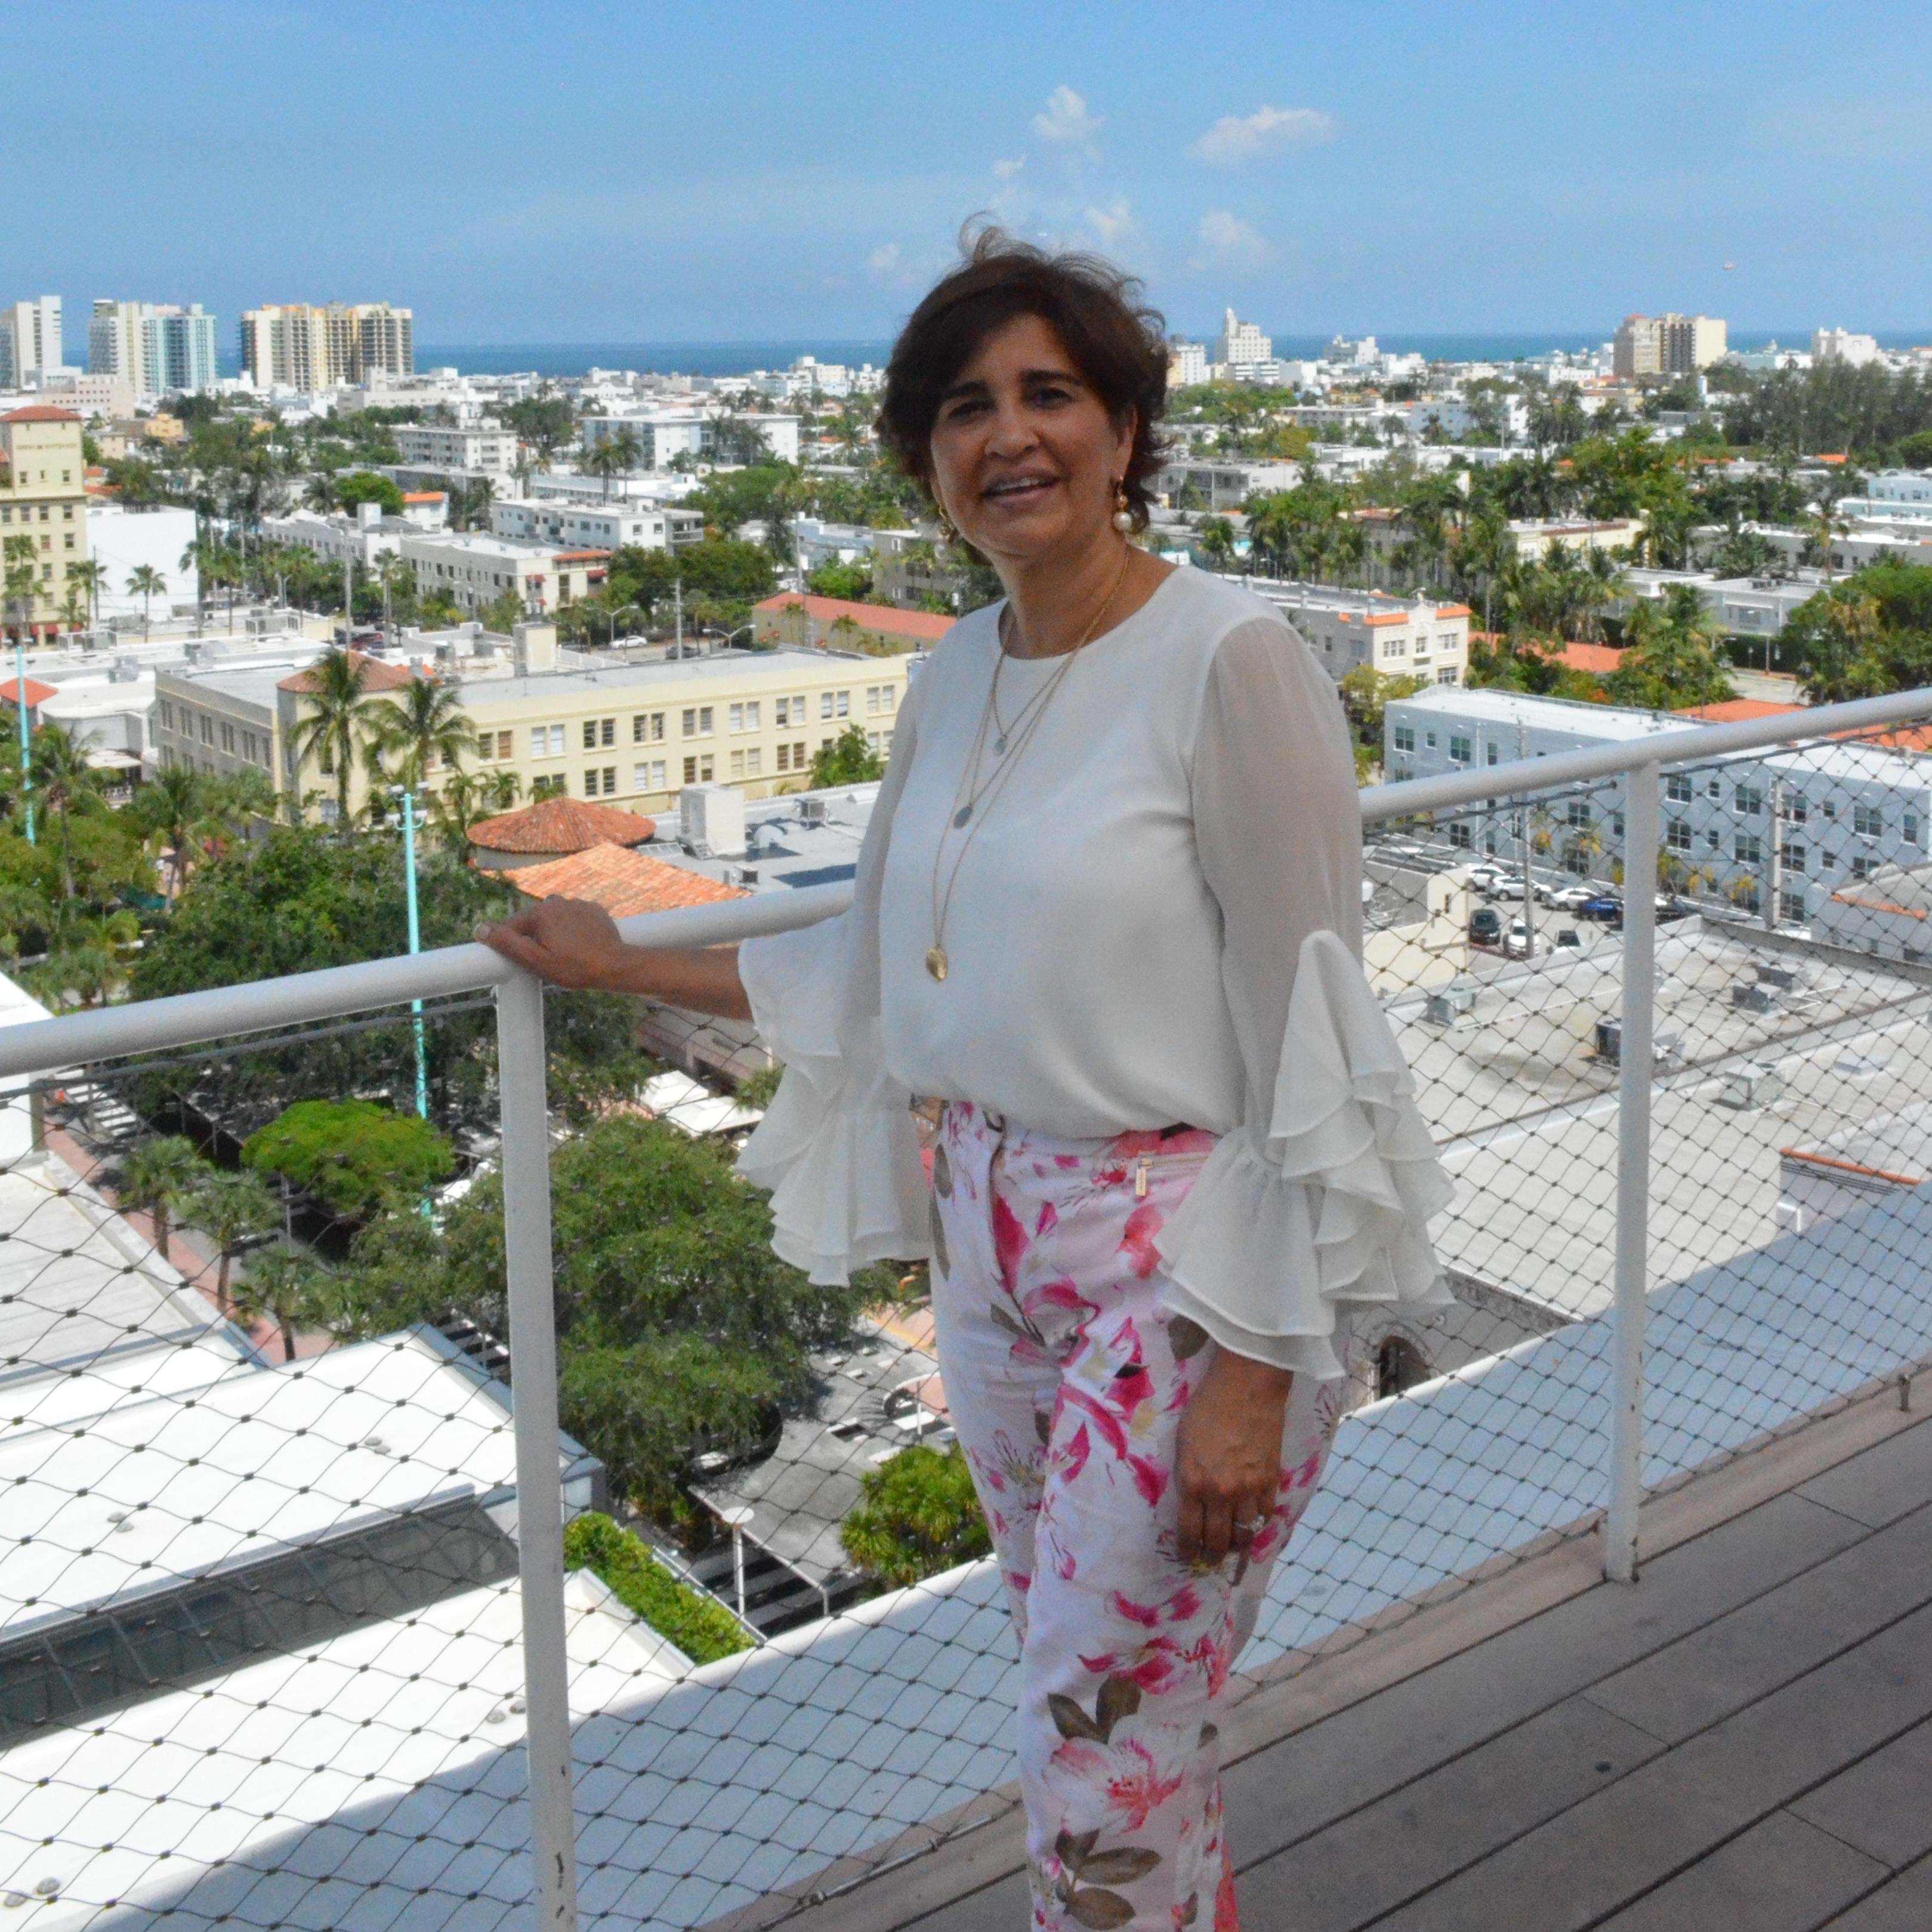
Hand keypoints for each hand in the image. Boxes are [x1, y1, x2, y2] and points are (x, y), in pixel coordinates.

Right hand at [477, 895, 631, 990]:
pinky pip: (574, 918)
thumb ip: (507, 943)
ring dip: (554, 933)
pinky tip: (580, 946)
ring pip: (555, 919)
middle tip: (548, 961)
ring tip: (566, 954)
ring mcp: (577, 903)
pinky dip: (573, 929)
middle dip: (535, 939)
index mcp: (540, 912)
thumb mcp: (535, 960)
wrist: (615, 965)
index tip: (522, 961)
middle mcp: (557, 901)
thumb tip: (481, 929)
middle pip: (534, 921)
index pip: (513, 926)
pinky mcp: (593, 909)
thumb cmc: (574, 967)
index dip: (512, 944)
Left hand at [1174, 1348, 1293, 1567]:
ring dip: (1237, 1545)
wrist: (1246, 1387)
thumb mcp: (1183, 1441)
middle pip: (1217, 1540)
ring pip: (1244, 1534)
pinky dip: (1259, 1522)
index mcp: (1192, 1482)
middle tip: (1210, 1561)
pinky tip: (1253, 1523)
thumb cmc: (1207, 1407)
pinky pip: (1265, 1514)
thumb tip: (1193, 1499)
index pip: (1188, 1530)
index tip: (1188, 1557)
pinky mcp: (1271, 1480)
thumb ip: (1188, 1474)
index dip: (1187, 1550)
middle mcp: (1220, 1493)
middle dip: (1212, 1556)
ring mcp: (1248, 1489)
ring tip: (1233, 1548)